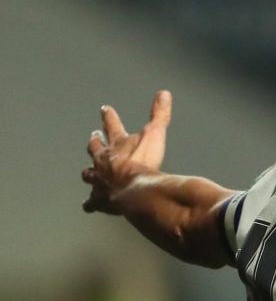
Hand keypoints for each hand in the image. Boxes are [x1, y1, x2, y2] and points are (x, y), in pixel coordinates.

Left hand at [82, 90, 172, 213]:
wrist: (135, 191)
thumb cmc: (145, 164)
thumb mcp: (155, 135)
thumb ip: (159, 115)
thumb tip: (163, 93)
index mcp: (116, 145)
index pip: (111, 125)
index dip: (109, 117)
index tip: (104, 109)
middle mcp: (103, 161)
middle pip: (95, 148)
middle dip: (94, 142)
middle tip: (93, 137)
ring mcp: (99, 181)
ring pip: (89, 174)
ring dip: (89, 172)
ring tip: (86, 173)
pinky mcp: (99, 199)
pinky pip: (92, 202)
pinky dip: (90, 203)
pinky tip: (88, 206)